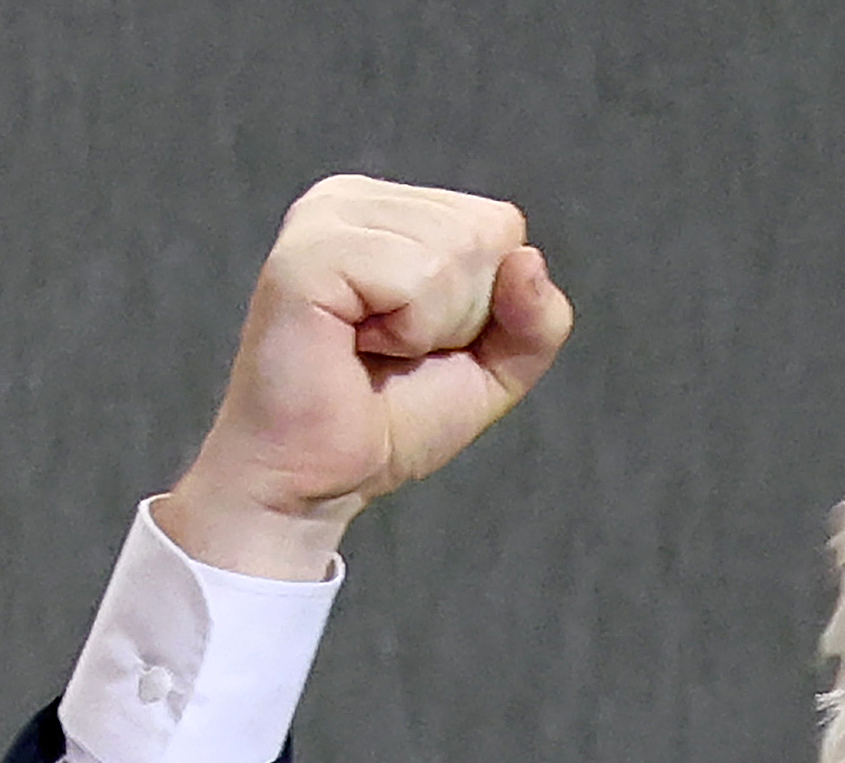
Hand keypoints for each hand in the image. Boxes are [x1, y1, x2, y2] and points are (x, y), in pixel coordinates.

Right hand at [157, 177, 573, 580]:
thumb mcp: (492, 369)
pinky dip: (406, 332)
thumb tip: (528, 259)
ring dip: (428, 329)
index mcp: (387, 209)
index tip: (418, 342)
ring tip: (370, 351)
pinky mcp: (307, 255)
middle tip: (392, 354)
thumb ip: (537, 319)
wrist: (315, 481)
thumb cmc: (388, 420)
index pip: (501, 227)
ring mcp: (324, 219)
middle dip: (460, 317)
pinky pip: (415, 276)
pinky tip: (353, 347)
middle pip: (485, 233)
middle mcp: (350, 198)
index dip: (484, 307)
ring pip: (454, 252)